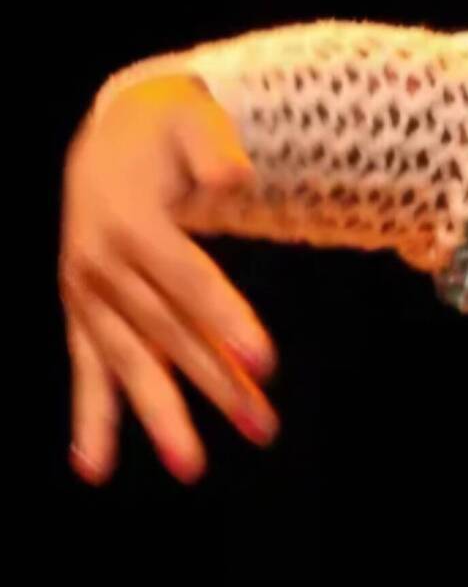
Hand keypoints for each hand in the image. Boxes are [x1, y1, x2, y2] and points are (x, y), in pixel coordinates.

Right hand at [60, 74, 280, 484]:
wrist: (109, 136)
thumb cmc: (166, 128)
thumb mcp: (193, 118)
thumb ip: (214, 146)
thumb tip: (236, 176)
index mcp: (131, 222)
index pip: (188, 280)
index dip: (226, 320)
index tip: (265, 364)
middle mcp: (102, 265)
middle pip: (168, 332)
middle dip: (214, 383)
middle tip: (261, 426)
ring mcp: (88, 294)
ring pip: (130, 363)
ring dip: (160, 417)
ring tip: (190, 468)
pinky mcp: (84, 313)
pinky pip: (85, 370)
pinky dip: (90, 419)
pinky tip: (93, 467)